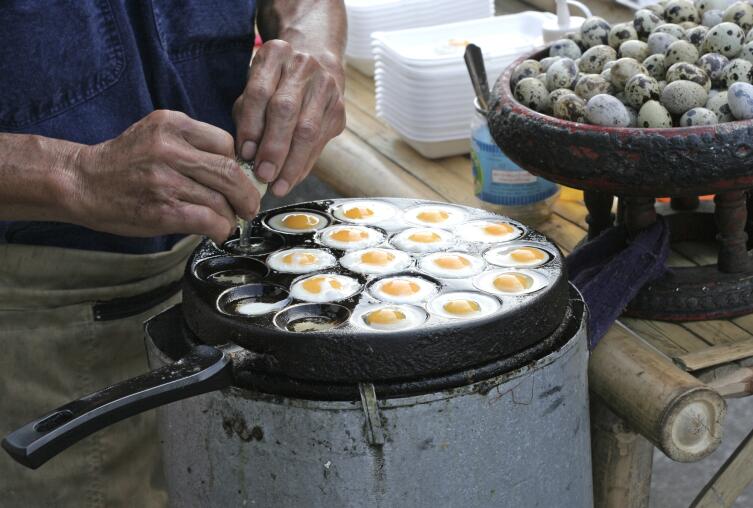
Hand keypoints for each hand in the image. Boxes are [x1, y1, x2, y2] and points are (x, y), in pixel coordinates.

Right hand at [70, 110, 260, 243]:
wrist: (81, 182)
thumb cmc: (125, 163)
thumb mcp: (158, 135)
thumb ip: (193, 145)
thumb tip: (237, 170)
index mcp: (172, 124)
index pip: (226, 142)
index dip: (241, 166)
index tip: (242, 180)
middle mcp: (169, 148)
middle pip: (230, 171)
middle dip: (247, 194)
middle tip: (249, 206)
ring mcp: (164, 180)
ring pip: (221, 199)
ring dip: (232, 215)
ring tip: (228, 219)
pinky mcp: (161, 210)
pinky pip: (208, 220)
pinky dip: (220, 229)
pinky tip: (217, 230)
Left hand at [233, 39, 345, 196]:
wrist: (316, 60)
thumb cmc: (274, 82)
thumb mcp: (254, 87)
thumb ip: (247, 116)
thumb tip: (246, 157)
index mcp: (275, 55)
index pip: (260, 92)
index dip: (251, 126)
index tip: (244, 154)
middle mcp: (303, 66)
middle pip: (286, 110)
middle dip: (273, 148)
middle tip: (263, 176)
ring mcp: (326, 87)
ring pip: (308, 130)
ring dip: (292, 163)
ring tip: (278, 186)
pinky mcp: (339, 109)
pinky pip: (320, 142)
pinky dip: (304, 164)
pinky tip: (292, 179)